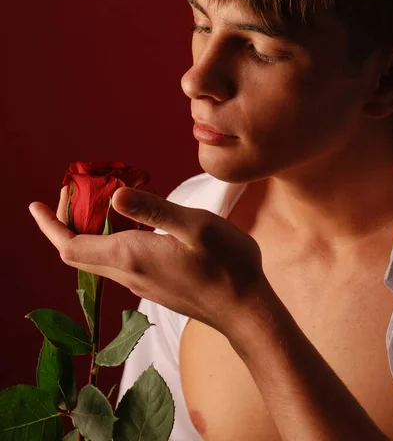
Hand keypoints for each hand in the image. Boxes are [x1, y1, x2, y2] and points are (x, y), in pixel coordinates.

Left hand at [29, 186, 267, 334]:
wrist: (245, 310)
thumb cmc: (227, 266)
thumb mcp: (195, 227)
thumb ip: (154, 210)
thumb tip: (115, 197)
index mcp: (131, 256)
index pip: (70, 245)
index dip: (49, 225)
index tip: (36, 205)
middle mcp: (128, 273)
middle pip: (77, 252)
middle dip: (65, 223)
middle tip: (71, 193)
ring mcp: (140, 283)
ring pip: (97, 258)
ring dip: (87, 231)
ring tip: (97, 202)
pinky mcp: (154, 286)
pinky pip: (117, 263)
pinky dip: (108, 240)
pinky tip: (129, 225)